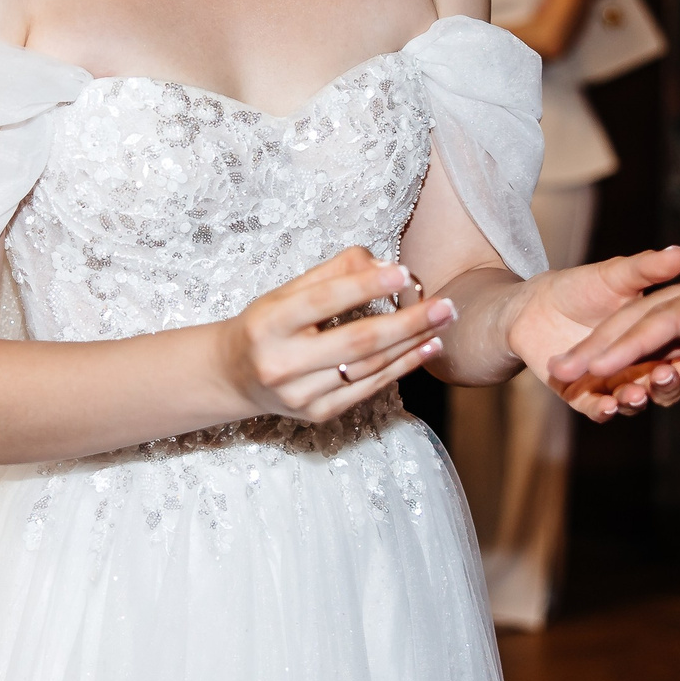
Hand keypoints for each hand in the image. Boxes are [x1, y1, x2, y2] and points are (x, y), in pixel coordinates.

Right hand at [219, 247, 453, 423]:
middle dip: (406, 323)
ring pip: (368, 368)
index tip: (403, 272)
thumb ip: (332, 274)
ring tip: (442, 324)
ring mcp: (300, 395)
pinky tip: (424, 349)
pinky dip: (400, 368)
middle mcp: (281, 364)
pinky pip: (367, 389)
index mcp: (268, 325)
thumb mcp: (286, 292)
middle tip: (445, 305)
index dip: (364, 286)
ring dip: (411, 345)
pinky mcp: (318, 414)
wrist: (234, 376)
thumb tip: (383, 265)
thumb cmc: (266, 326)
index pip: (322, 301)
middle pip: (356, 342)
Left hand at [505, 247, 679, 419]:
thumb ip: (648, 269)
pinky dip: (603, 410)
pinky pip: (597, 409)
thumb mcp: (617, 276)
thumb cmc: (583, 286)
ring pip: (633, 401)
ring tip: (636, 394)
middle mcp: (639, 368)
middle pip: (663, 388)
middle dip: (668, 387)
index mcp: (656, 343)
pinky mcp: (582, 395)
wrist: (535, 304)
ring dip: (636, 401)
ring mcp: (611, 383)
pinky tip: (607, 405)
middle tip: (665, 377)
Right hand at [553, 266, 679, 402]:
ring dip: (610, 352)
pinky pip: (666, 344)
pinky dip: (635, 360)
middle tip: (559, 371)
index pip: (669, 316)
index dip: (630, 342)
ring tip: (571, 377)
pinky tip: (610, 380)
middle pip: (645, 316)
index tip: (594, 365)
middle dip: (601, 343)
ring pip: (649, 329)